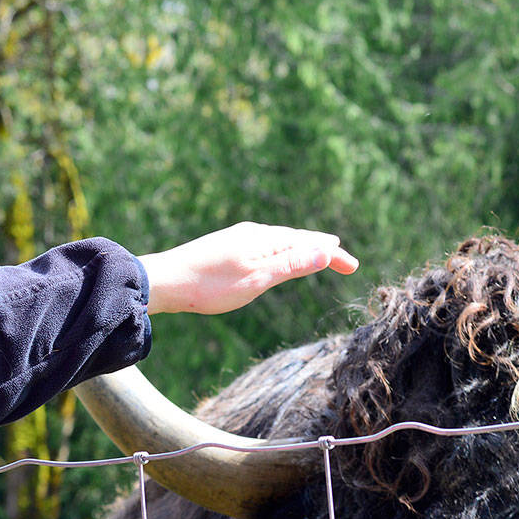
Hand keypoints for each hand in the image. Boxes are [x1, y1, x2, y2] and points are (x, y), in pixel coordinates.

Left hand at [138, 222, 358, 314]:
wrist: (165, 281)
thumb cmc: (210, 285)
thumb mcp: (258, 279)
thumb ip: (292, 264)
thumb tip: (326, 249)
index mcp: (265, 240)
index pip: (309, 244)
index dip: (332, 254)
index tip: (353, 266)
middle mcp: (254, 233)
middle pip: (297, 239)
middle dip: (322, 249)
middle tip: (343, 258)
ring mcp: (239, 239)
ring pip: (280, 241)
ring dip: (302, 248)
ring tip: (316, 253)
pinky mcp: (227, 247)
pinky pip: (266, 245)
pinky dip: (282, 251)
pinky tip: (275, 256)